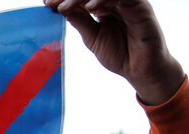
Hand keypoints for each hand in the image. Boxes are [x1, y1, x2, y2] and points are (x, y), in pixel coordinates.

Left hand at [44, 0, 183, 104]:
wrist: (141, 71)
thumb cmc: (120, 54)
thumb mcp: (92, 38)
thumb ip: (80, 21)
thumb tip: (61, 8)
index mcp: (104, 5)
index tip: (47, 3)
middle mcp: (116, 0)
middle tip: (52, 2)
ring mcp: (129, 2)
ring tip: (64, 7)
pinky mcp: (141, 7)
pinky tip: (90, 8)